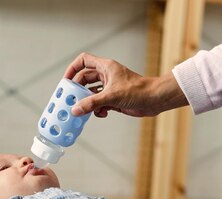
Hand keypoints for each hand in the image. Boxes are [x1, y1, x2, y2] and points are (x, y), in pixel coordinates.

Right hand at [63, 52, 187, 117]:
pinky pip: (99, 103)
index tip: (66, 81)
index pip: (83, 61)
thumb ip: (92, 103)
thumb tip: (75, 110)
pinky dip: (98, 109)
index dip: (72, 69)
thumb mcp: (111, 97)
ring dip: (88, 102)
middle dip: (78, 90)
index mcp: (105, 67)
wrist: (155, 100)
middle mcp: (106, 75)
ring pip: (91, 93)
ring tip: (84, 110)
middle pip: (85, 80)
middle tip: (71, 100)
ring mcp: (110, 87)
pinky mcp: (114, 99)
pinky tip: (102, 114)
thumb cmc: (138, 91)